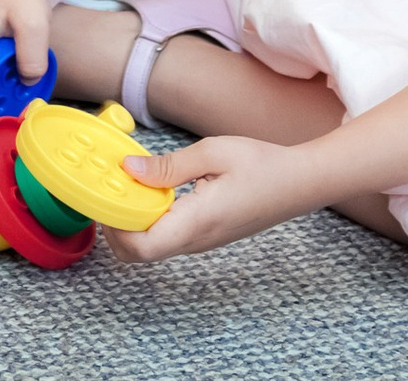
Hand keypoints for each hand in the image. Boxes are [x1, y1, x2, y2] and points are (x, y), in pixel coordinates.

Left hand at [105, 134, 314, 261]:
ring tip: (129, 184)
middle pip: (139, 254)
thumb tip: (128, 170)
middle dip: (115, 227)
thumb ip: (168, 166)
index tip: (106, 197)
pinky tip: (153, 190)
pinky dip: (150, 219)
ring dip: (132, 222)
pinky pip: (167, 237)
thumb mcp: (213, 152)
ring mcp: (201, 242)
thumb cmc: (263, 164)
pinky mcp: (205, 236)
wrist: (301, 183)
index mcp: (196, 222)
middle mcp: (196, 241)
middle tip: (111, 189)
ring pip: (152, 246)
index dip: (114, 229)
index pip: (141, 248)